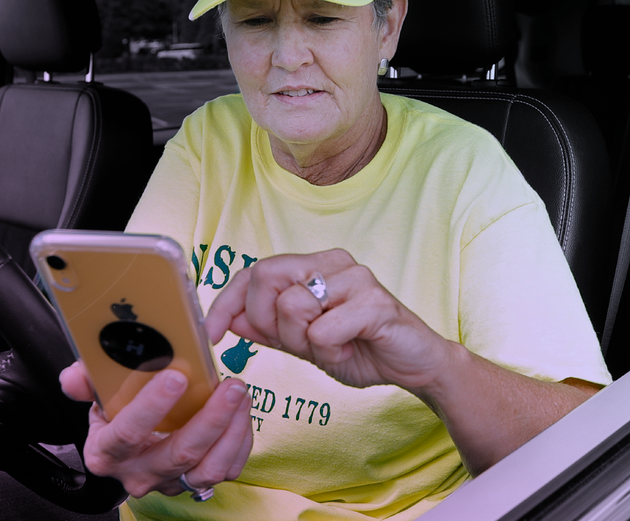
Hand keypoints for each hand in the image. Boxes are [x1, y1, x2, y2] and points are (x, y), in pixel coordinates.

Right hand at [59, 362, 252, 497]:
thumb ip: (85, 382)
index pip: (128, 433)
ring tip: (241, 395)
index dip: (151, 407)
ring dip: (231, 431)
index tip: (176, 377)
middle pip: (179, 453)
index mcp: (106, 452)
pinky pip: (225, 470)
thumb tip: (73, 375)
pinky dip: (239, 443)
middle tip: (230, 386)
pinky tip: (242, 415)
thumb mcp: (96, 397)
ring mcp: (168, 482)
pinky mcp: (194, 483)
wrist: (126, 450)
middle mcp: (137, 473)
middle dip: (210, 417)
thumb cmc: (115, 415)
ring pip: (207, 467)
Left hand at [205, 249, 452, 390]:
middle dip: (269, 323)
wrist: (414, 366)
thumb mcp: (305, 343)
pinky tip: (349, 352)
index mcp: (314, 266)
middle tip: (297, 344)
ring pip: (293, 305)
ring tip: (331, 349)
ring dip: (304, 342)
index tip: (215, 334)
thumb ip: (270, 328)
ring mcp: (356, 278)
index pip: (255, 271)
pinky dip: (329, 352)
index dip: (227, 302)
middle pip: (266, 278)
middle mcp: (333, 262)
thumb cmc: (362, 348)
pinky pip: (323, 330)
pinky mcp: (374, 301)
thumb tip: (232, 319)